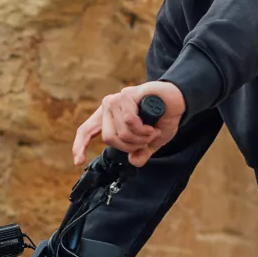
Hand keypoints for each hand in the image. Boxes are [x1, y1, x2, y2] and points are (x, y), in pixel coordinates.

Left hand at [70, 80, 185, 166]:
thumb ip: (140, 151)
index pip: (87, 130)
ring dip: (140, 138)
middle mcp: (109, 105)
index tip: (78, 162)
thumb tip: (134, 161)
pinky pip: (129, 121)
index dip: (80, 145)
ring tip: (152, 132)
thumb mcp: (151, 141)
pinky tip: (152, 126)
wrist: (179, 101)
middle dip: (130, 146)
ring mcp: (117, 99)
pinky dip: (143, 129)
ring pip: (120, 132)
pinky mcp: (128, 94)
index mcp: (109, 116)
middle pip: (108, 138)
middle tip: (146, 140)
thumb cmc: (163, 118)